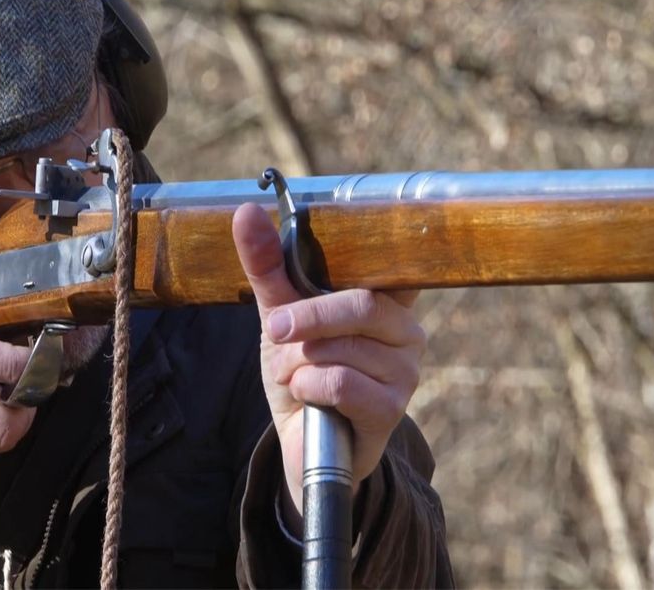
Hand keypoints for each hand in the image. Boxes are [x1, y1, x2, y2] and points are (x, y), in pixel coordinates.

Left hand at [232, 203, 425, 523]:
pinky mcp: (392, 408)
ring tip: (298, 377)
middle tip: (275, 330)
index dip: (373, 253)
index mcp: (386, 300)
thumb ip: (267, 265)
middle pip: (359, 305)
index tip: (352, 242)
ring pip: (341, 349)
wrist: (299, 443)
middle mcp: (407, 331)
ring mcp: (405, 371)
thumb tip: (246, 211)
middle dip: (305, 318)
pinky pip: (339, 382)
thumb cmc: (301, 371)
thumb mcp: (279, 314)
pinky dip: (308, 388)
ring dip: (299, 364)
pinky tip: (310, 400)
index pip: (390, 265)